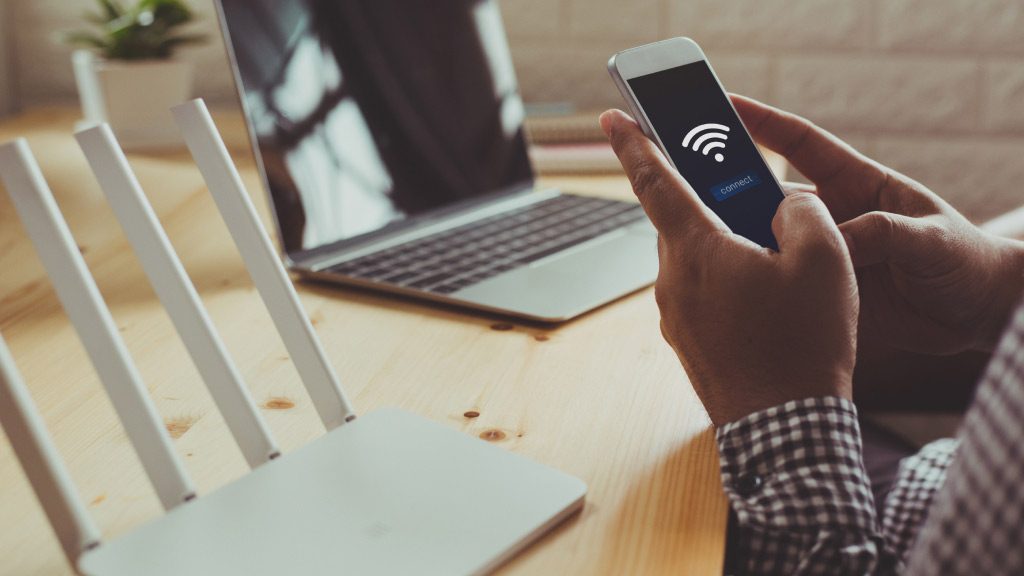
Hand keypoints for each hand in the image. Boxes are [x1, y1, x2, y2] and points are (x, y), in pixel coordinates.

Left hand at [600, 109, 858, 426]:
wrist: (784, 431)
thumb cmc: (803, 346)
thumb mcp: (824, 260)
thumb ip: (801, 212)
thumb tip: (784, 206)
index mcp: (696, 250)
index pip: (654, 181)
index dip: (634, 143)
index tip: (613, 117)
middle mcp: (673, 282)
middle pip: (685, 222)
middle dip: (714, 203)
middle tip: (749, 196)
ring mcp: (676, 317)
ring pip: (697, 261)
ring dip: (728, 249)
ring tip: (778, 261)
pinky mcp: (689, 344)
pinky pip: (704, 295)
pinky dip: (728, 284)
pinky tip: (769, 302)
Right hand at [732, 96, 1023, 354]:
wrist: (978, 314)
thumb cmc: (965, 261)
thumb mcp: (931, 239)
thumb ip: (883, 233)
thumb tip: (834, 243)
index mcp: (857, 184)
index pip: (801, 145)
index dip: (763, 123)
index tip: (725, 107)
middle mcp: (832, 217)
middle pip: (771, 196)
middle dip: (732, 189)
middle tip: (695, 190)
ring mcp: (823, 255)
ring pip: (770, 244)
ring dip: (743, 245)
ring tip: (711, 247)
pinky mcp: (822, 294)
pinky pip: (784, 287)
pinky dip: (759, 288)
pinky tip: (736, 289)